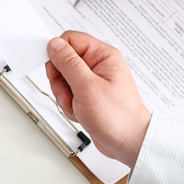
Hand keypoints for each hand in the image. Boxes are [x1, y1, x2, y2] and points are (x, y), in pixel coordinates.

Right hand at [45, 31, 150, 167]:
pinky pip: (68, 93)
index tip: (55, 69)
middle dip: (60, 80)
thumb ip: (68, 63)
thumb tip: (54, 45)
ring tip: (78, 105)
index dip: (58, 53)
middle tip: (70, 92)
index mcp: (103, 55)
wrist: (128, 144)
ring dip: (64, 95)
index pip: (70, 40)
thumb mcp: (87, 87)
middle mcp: (98, 65)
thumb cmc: (118, 117)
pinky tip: (81, 112)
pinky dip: (70, 105)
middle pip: (63, 61)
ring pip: (63, 79)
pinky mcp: (89, 95)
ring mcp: (93, 81)